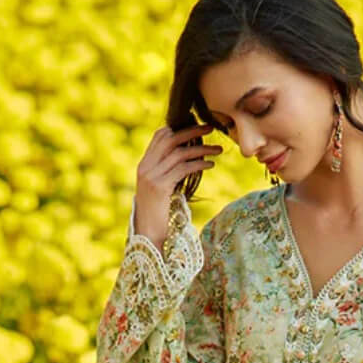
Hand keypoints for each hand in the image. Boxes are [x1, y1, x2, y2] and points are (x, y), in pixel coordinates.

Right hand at [133, 123, 222, 247]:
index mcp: (144, 164)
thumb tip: (188, 159)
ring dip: (201, 149)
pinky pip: (183, 169)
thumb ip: (169, 172)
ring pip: (179, 153)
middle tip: (210, 128)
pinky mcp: (160, 187)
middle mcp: (146, 167)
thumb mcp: (162, 189)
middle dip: (191, 131)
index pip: (160, 136)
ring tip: (218, 150)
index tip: (197, 127)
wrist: (148, 235)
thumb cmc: (158, 214)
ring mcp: (151, 176)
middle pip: (170, 139)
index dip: (178, 128)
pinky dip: (199, 164)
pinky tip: (211, 165)